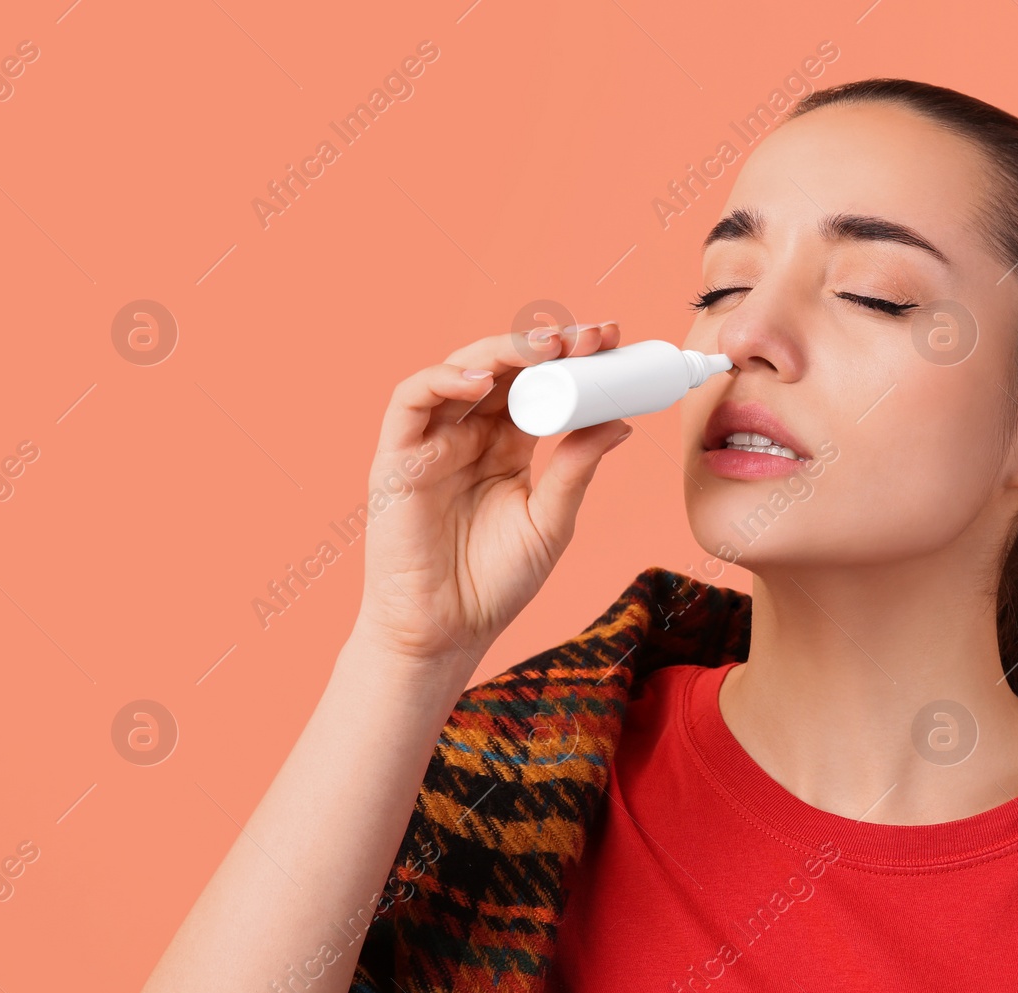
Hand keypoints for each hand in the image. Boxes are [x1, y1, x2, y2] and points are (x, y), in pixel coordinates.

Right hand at [351, 323, 630, 664]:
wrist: (447, 632)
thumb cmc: (495, 583)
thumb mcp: (551, 521)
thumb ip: (576, 469)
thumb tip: (620, 421)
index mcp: (507, 446)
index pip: (539, 385)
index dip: (572, 359)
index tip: (612, 341)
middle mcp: (469, 434)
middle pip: (505, 370)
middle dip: (547, 345)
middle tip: (590, 336)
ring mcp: (432, 441)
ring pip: (461, 371)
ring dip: (502, 350)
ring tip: (546, 346)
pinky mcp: (397, 456)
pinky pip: (411, 401)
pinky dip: (441, 380)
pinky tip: (480, 381)